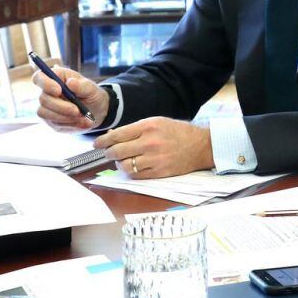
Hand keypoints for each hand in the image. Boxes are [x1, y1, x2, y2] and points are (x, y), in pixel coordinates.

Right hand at [34, 67, 106, 131]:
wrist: (96, 109)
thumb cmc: (91, 94)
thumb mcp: (91, 88)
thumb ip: (82, 85)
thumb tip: (71, 82)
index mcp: (56, 77)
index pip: (39, 77)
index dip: (45, 83)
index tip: (58, 90)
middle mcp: (47, 92)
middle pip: (43, 99)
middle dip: (61, 106)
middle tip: (77, 110)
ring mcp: (47, 107)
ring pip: (45, 113)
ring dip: (65, 116)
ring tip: (83, 116)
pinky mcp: (51, 120)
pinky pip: (54, 123)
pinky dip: (70, 124)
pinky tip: (83, 122)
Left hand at [92, 117, 212, 178]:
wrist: (200, 146)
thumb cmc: (178, 132)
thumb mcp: (157, 122)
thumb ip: (136, 129)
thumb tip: (113, 135)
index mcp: (149, 127)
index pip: (117, 135)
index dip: (103, 141)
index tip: (97, 144)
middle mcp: (150, 143)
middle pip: (117, 152)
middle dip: (109, 153)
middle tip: (108, 152)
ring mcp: (154, 159)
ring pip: (124, 166)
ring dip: (119, 164)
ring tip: (122, 160)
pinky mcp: (158, 172)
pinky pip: (135, 175)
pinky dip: (130, 172)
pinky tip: (133, 166)